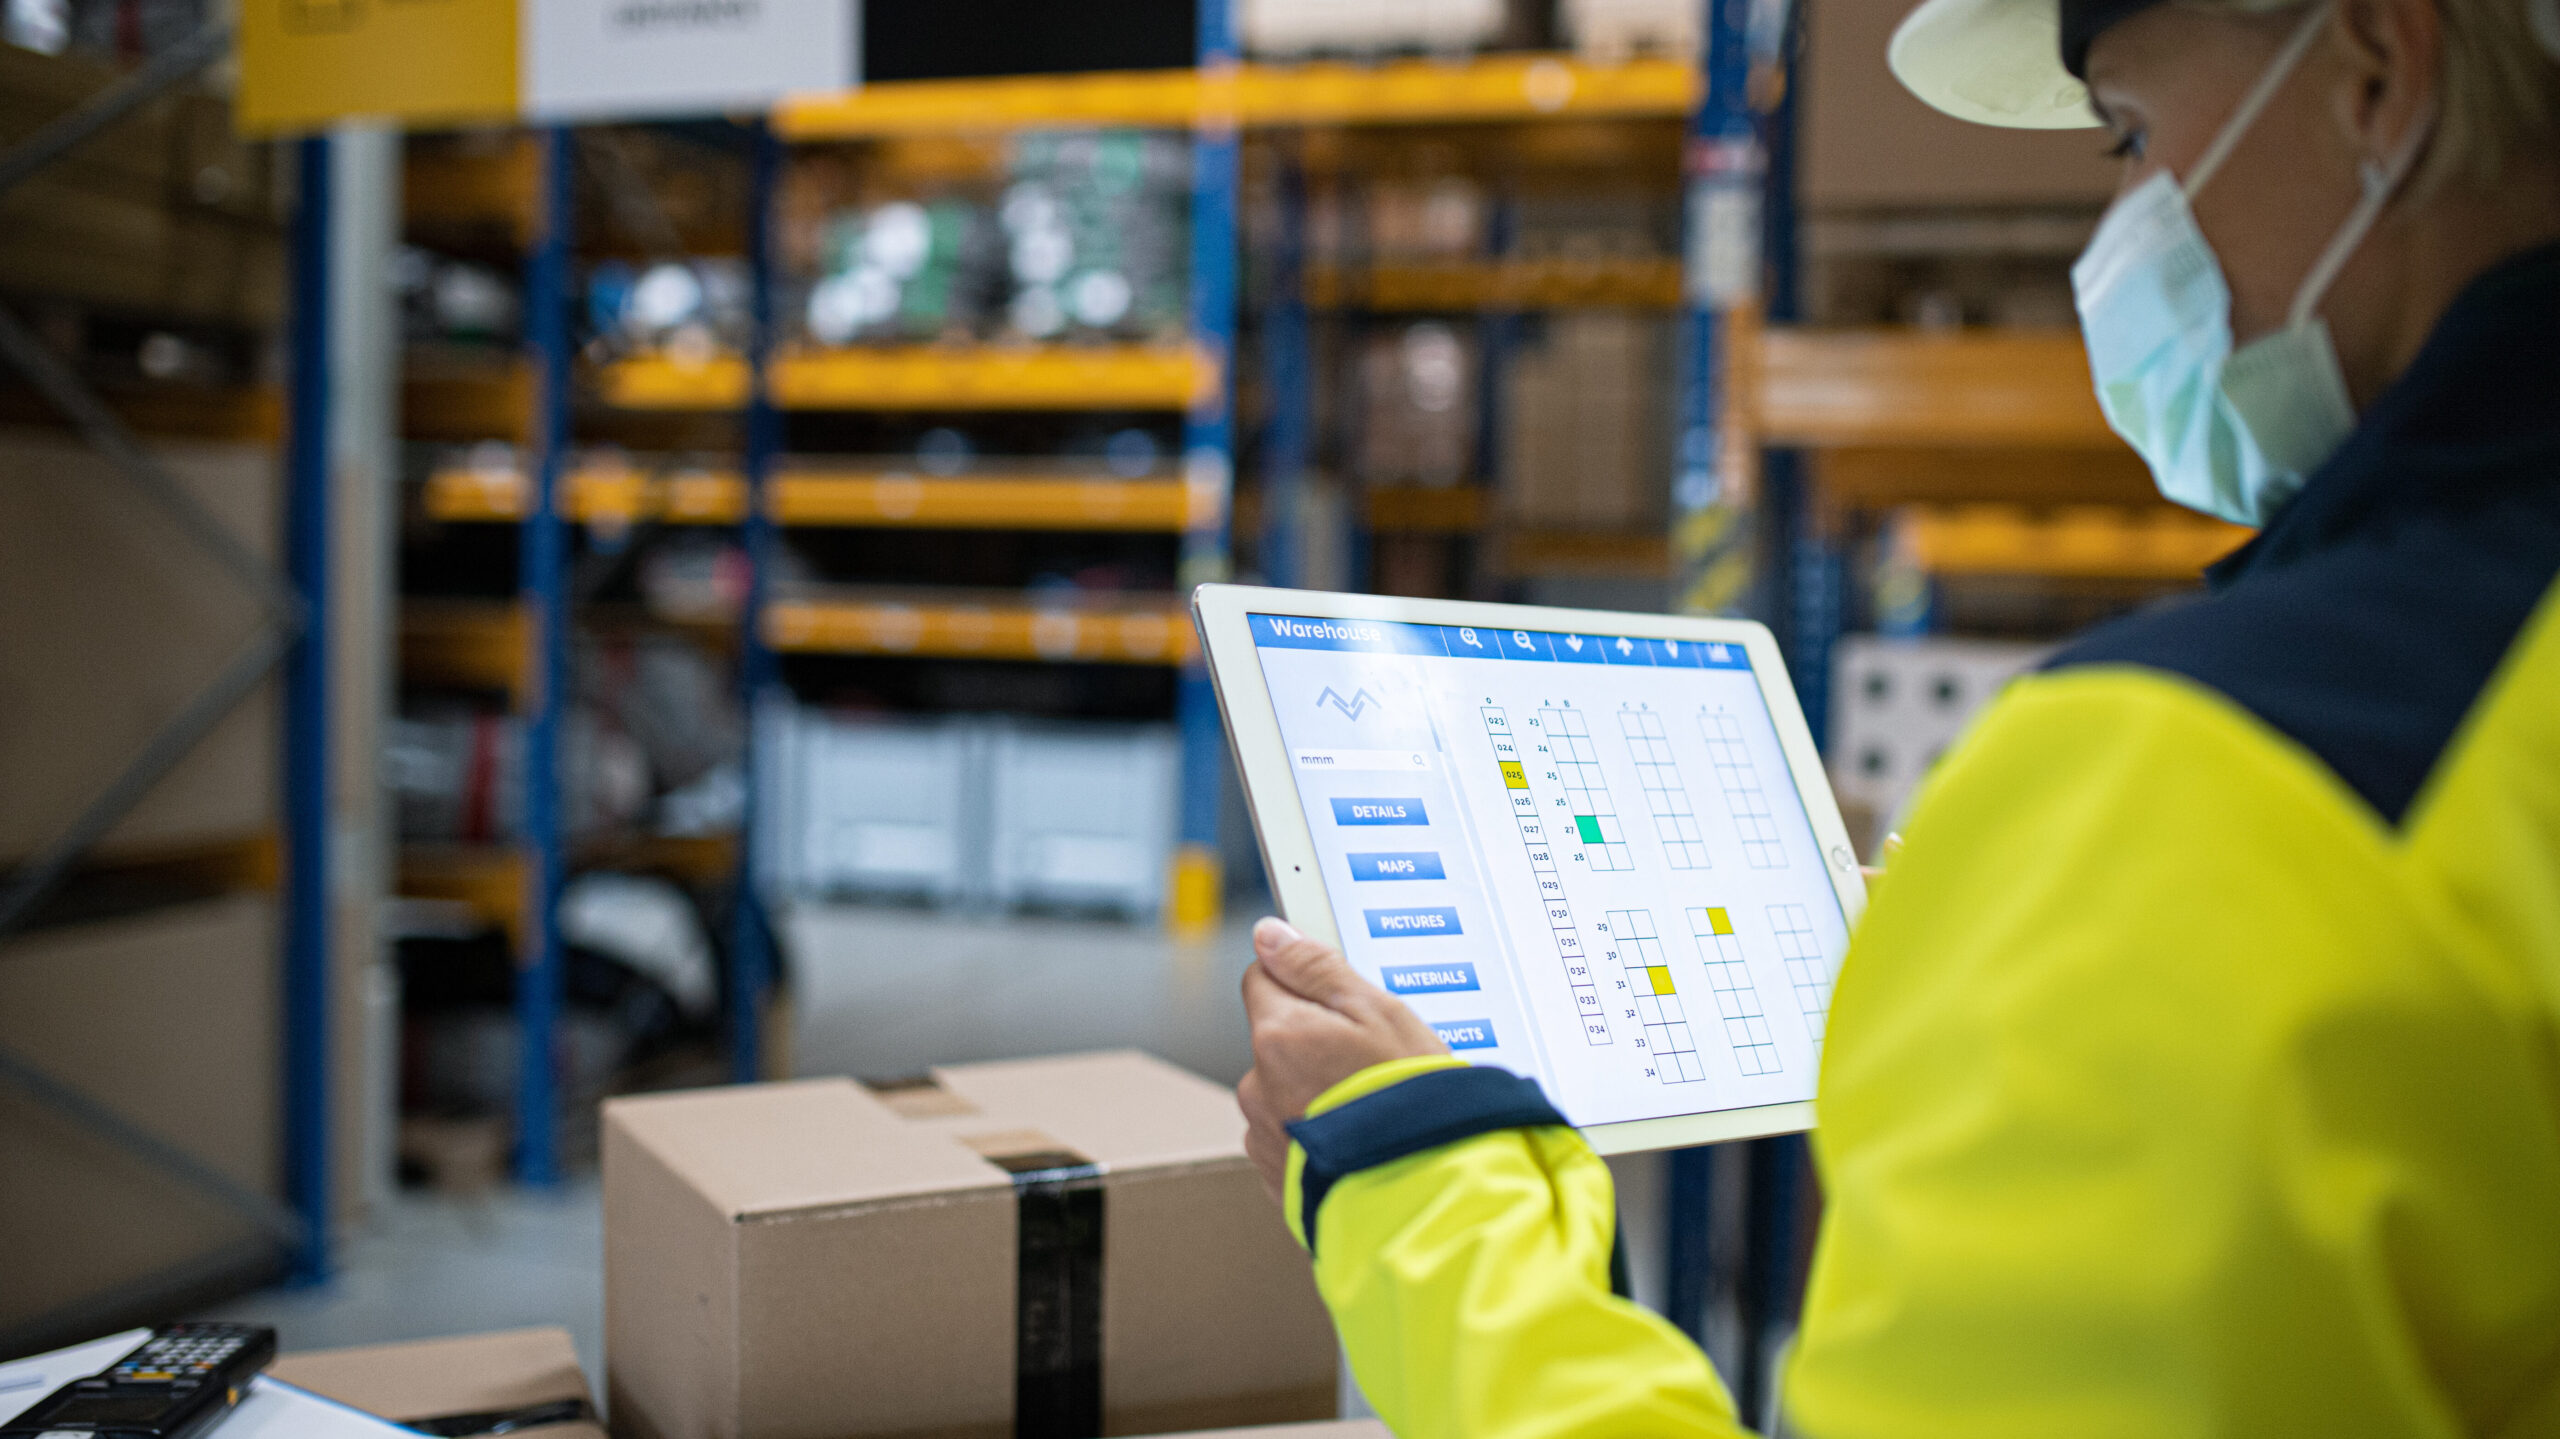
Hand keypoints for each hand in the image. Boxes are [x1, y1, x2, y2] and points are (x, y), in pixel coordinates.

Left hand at [1237, 916, 1448, 1203]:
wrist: (1425, 1196)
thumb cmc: (1409, 1102)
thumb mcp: (1379, 1012)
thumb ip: (1318, 968)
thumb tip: (1271, 936)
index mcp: (1278, 1035)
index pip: (1262, 979)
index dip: (1303, 983)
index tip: (1337, 1000)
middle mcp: (1257, 1086)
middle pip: (1276, 1040)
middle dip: (1314, 1043)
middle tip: (1370, 1063)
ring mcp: (1264, 1136)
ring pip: (1283, 1092)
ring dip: (1315, 1094)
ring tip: (1369, 1108)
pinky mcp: (1276, 1179)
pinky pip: (1291, 1140)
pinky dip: (1318, 1136)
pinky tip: (1358, 1139)